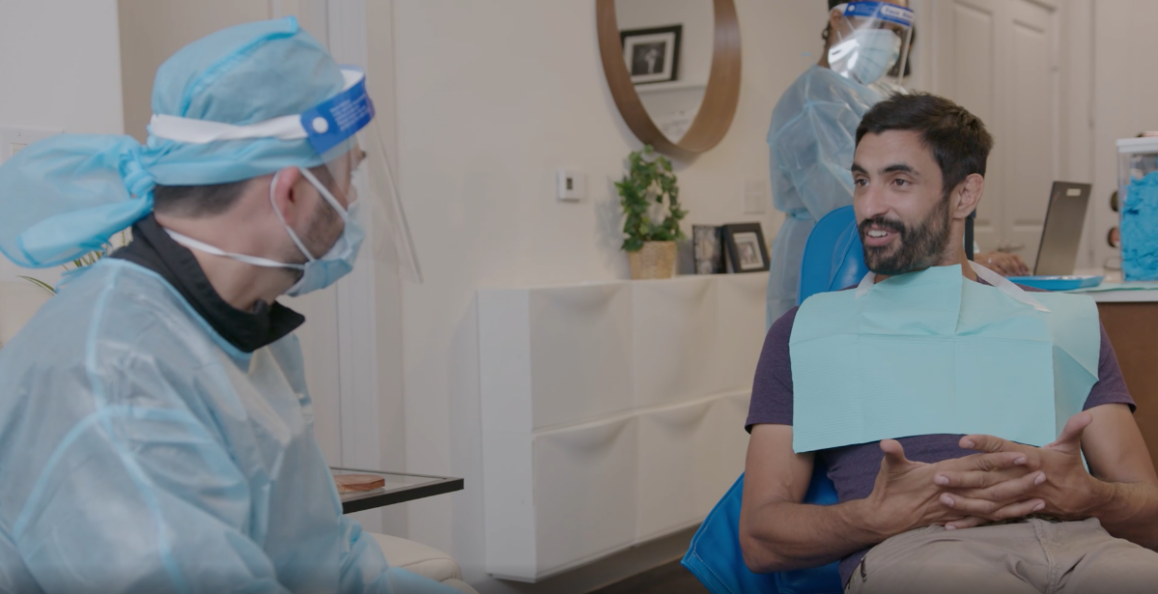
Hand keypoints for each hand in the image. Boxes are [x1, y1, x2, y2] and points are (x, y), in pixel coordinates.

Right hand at [861, 439, 1032, 537]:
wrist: (885, 518)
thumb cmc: (888, 491)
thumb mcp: (890, 468)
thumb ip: (893, 454)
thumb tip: (886, 443)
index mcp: (945, 475)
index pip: (978, 466)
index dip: (1000, 461)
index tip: (1021, 456)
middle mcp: (956, 493)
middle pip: (993, 487)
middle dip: (1018, 482)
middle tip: (1042, 474)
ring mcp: (958, 508)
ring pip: (994, 505)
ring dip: (1017, 501)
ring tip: (1041, 496)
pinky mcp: (959, 518)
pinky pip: (988, 518)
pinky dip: (1007, 516)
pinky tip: (1023, 513)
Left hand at [936, 412, 1107, 522]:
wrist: (1084, 500)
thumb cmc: (1071, 469)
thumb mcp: (1070, 447)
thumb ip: (1072, 430)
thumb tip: (1086, 415)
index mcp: (1031, 460)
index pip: (1004, 449)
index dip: (985, 444)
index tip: (964, 440)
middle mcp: (1021, 480)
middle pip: (989, 479)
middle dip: (964, 478)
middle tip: (939, 476)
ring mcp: (1017, 499)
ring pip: (988, 502)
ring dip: (965, 501)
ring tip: (942, 497)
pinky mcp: (1015, 511)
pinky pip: (991, 519)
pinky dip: (972, 522)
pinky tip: (950, 525)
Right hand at [976, 251, 1029, 275]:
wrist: (965, 264)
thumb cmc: (981, 267)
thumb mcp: (994, 265)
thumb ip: (1004, 268)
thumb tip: (1019, 275)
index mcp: (999, 254)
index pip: (1014, 256)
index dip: (1022, 263)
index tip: (1027, 272)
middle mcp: (995, 255)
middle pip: (1009, 258)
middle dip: (1016, 267)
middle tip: (1021, 275)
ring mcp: (988, 258)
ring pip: (1002, 261)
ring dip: (1010, 269)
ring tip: (1014, 276)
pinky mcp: (982, 264)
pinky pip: (993, 267)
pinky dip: (1000, 272)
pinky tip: (1004, 276)